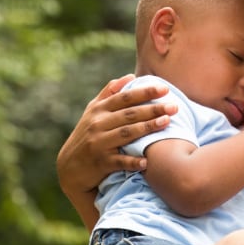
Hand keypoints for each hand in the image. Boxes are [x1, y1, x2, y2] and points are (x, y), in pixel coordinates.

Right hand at [56, 74, 176, 193]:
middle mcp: (98, 124)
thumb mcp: (93, 112)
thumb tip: (130, 76)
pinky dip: (132, 161)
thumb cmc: (87, 134)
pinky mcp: (100, 163)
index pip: (125, 97)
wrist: (70, 167)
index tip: (165, 89)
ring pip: (126, 133)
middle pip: (129, 114)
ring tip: (167, 123)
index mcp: (99, 110)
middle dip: (153, 109)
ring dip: (147, 128)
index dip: (145, 92)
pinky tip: (147, 160)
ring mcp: (98, 143)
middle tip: (174, 106)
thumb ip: (110, 93)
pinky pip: (119, 161)